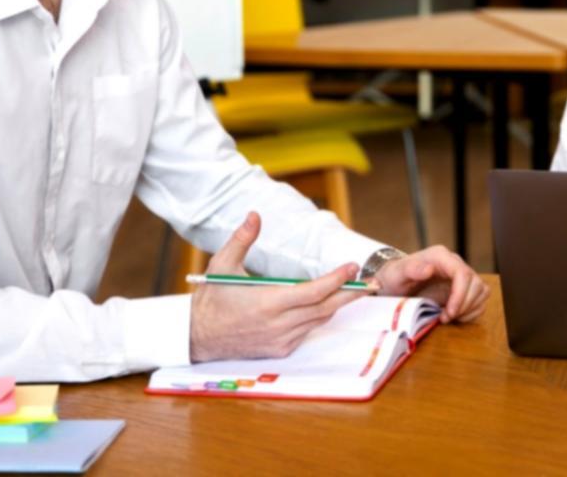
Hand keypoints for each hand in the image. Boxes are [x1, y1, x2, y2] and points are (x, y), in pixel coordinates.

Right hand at [188, 211, 370, 361]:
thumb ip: (241, 239)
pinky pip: (307, 332)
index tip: (352, 266)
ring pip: (319, 321)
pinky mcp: (280, 350)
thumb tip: (255, 215)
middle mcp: (278, 325)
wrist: (196, 337)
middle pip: (325, 308)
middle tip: (370, 282)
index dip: (337, 279)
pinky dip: (318, 317)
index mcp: (268, 302)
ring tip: (353, 290)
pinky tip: (325, 305)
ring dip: (336, 305)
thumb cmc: (212, 298)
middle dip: (350, 294)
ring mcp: (281, 340)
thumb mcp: (222, 264)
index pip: (314, 292)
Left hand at [370, 245, 489, 323]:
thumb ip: (411, 269)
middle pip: (475, 283)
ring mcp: (460, 276)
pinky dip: (471, 311)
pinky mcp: (463, 288)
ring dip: (469, 308)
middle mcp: (454, 264)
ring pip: (481, 290)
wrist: (393, 284)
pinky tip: (455, 316)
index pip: (462, 273)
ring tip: (449, 317)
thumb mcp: (397, 274)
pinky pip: (479, 299)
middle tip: (446, 317)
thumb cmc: (394, 278)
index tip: (450, 312)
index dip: (461, 295)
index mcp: (440, 257)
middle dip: (464, 304)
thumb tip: (429, 269)